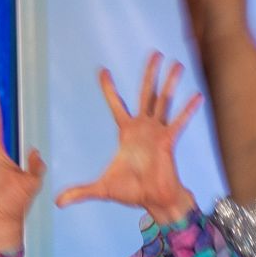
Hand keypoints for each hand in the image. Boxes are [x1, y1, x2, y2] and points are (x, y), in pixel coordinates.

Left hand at [54, 55, 201, 218]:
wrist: (154, 201)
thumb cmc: (132, 194)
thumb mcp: (102, 189)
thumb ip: (81, 191)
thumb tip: (58, 202)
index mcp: (127, 133)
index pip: (116, 104)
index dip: (109, 88)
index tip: (103, 70)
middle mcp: (144, 127)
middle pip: (146, 94)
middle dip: (149, 73)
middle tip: (155, 54)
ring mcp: (158, 132)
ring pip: (164, 101)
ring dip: (170, 82)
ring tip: (176, 64)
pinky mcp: (169, 141)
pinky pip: (179, 122)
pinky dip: (187, 110)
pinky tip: (197, 96)